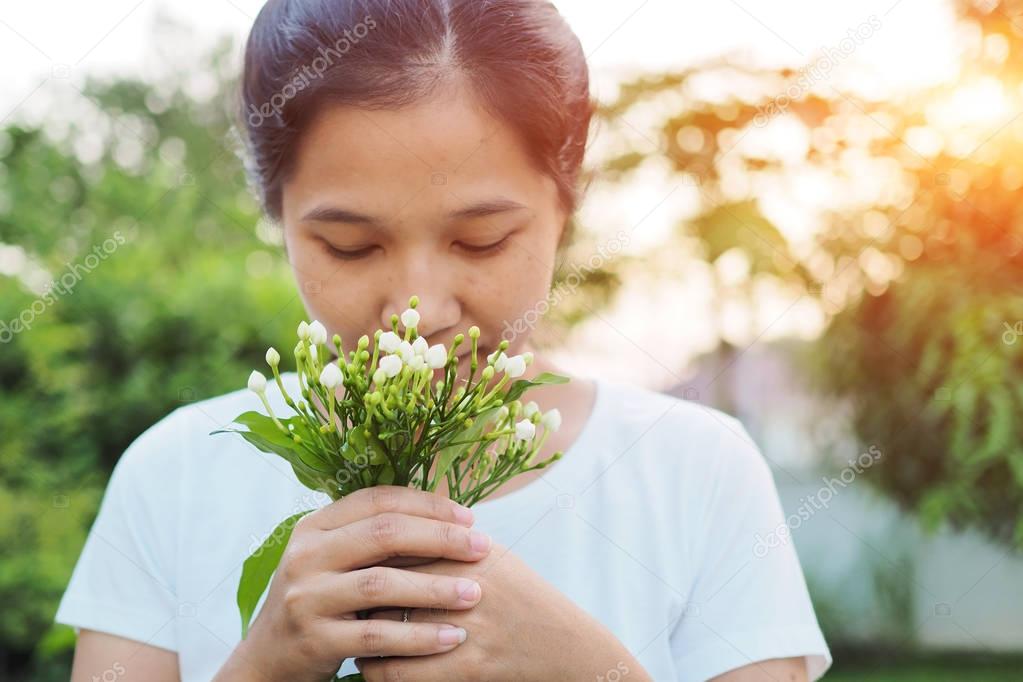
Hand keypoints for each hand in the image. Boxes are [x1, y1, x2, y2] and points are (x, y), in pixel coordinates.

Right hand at [225, 486, 493, 681]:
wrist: (269, 659)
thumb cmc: (320, 600)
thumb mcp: (335, 559)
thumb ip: (375, 537)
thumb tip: (446, 513)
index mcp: (315, 526)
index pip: (378, 500)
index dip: (427, 504)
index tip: (469, 518)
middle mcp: (305, 555)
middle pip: (384, 534)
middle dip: (440, 539)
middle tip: (482, 548)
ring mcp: (306, 597)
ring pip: (382, 584)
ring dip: (436, 588)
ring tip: (475, 593)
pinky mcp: (314, 639)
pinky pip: (377, 637)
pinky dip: (419, 637)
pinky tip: (452, 637)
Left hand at [356, 542, 648, 680]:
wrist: (566, 646)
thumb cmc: (524, 597)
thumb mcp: (493, 557)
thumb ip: (447, 540)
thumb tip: (395, 522)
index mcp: (468, 553)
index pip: (397, 546)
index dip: (365, 556)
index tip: (346, 563)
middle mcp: (465, 586)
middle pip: (385, 585)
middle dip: (356, 594)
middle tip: (338, 599)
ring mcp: (466, 628)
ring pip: (386, 631)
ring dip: (360, 635)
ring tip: (348, 634)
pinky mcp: (468, 668)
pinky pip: (402, 673)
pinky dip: (377, 671)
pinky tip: (369, 666)